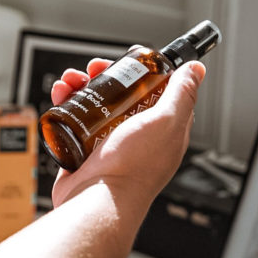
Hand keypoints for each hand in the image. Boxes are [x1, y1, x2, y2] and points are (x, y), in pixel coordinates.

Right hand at [51, 56, 205, 209]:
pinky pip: (74, 119)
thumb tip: (196, 70)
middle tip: (96, 67)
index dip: (145, 71)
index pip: (157, 91)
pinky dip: (66, 103)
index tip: (133, 58)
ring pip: (94, 103)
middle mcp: (135, 136)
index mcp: (160, 130)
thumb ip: (182, 94)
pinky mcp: (82, 150)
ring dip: (81, 85)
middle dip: (106, 74)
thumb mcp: (166, 122)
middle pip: (121, 93)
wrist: (96, 199)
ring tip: (71, 79)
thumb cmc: (132, 168)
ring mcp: (107, 143)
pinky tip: (60, 95)